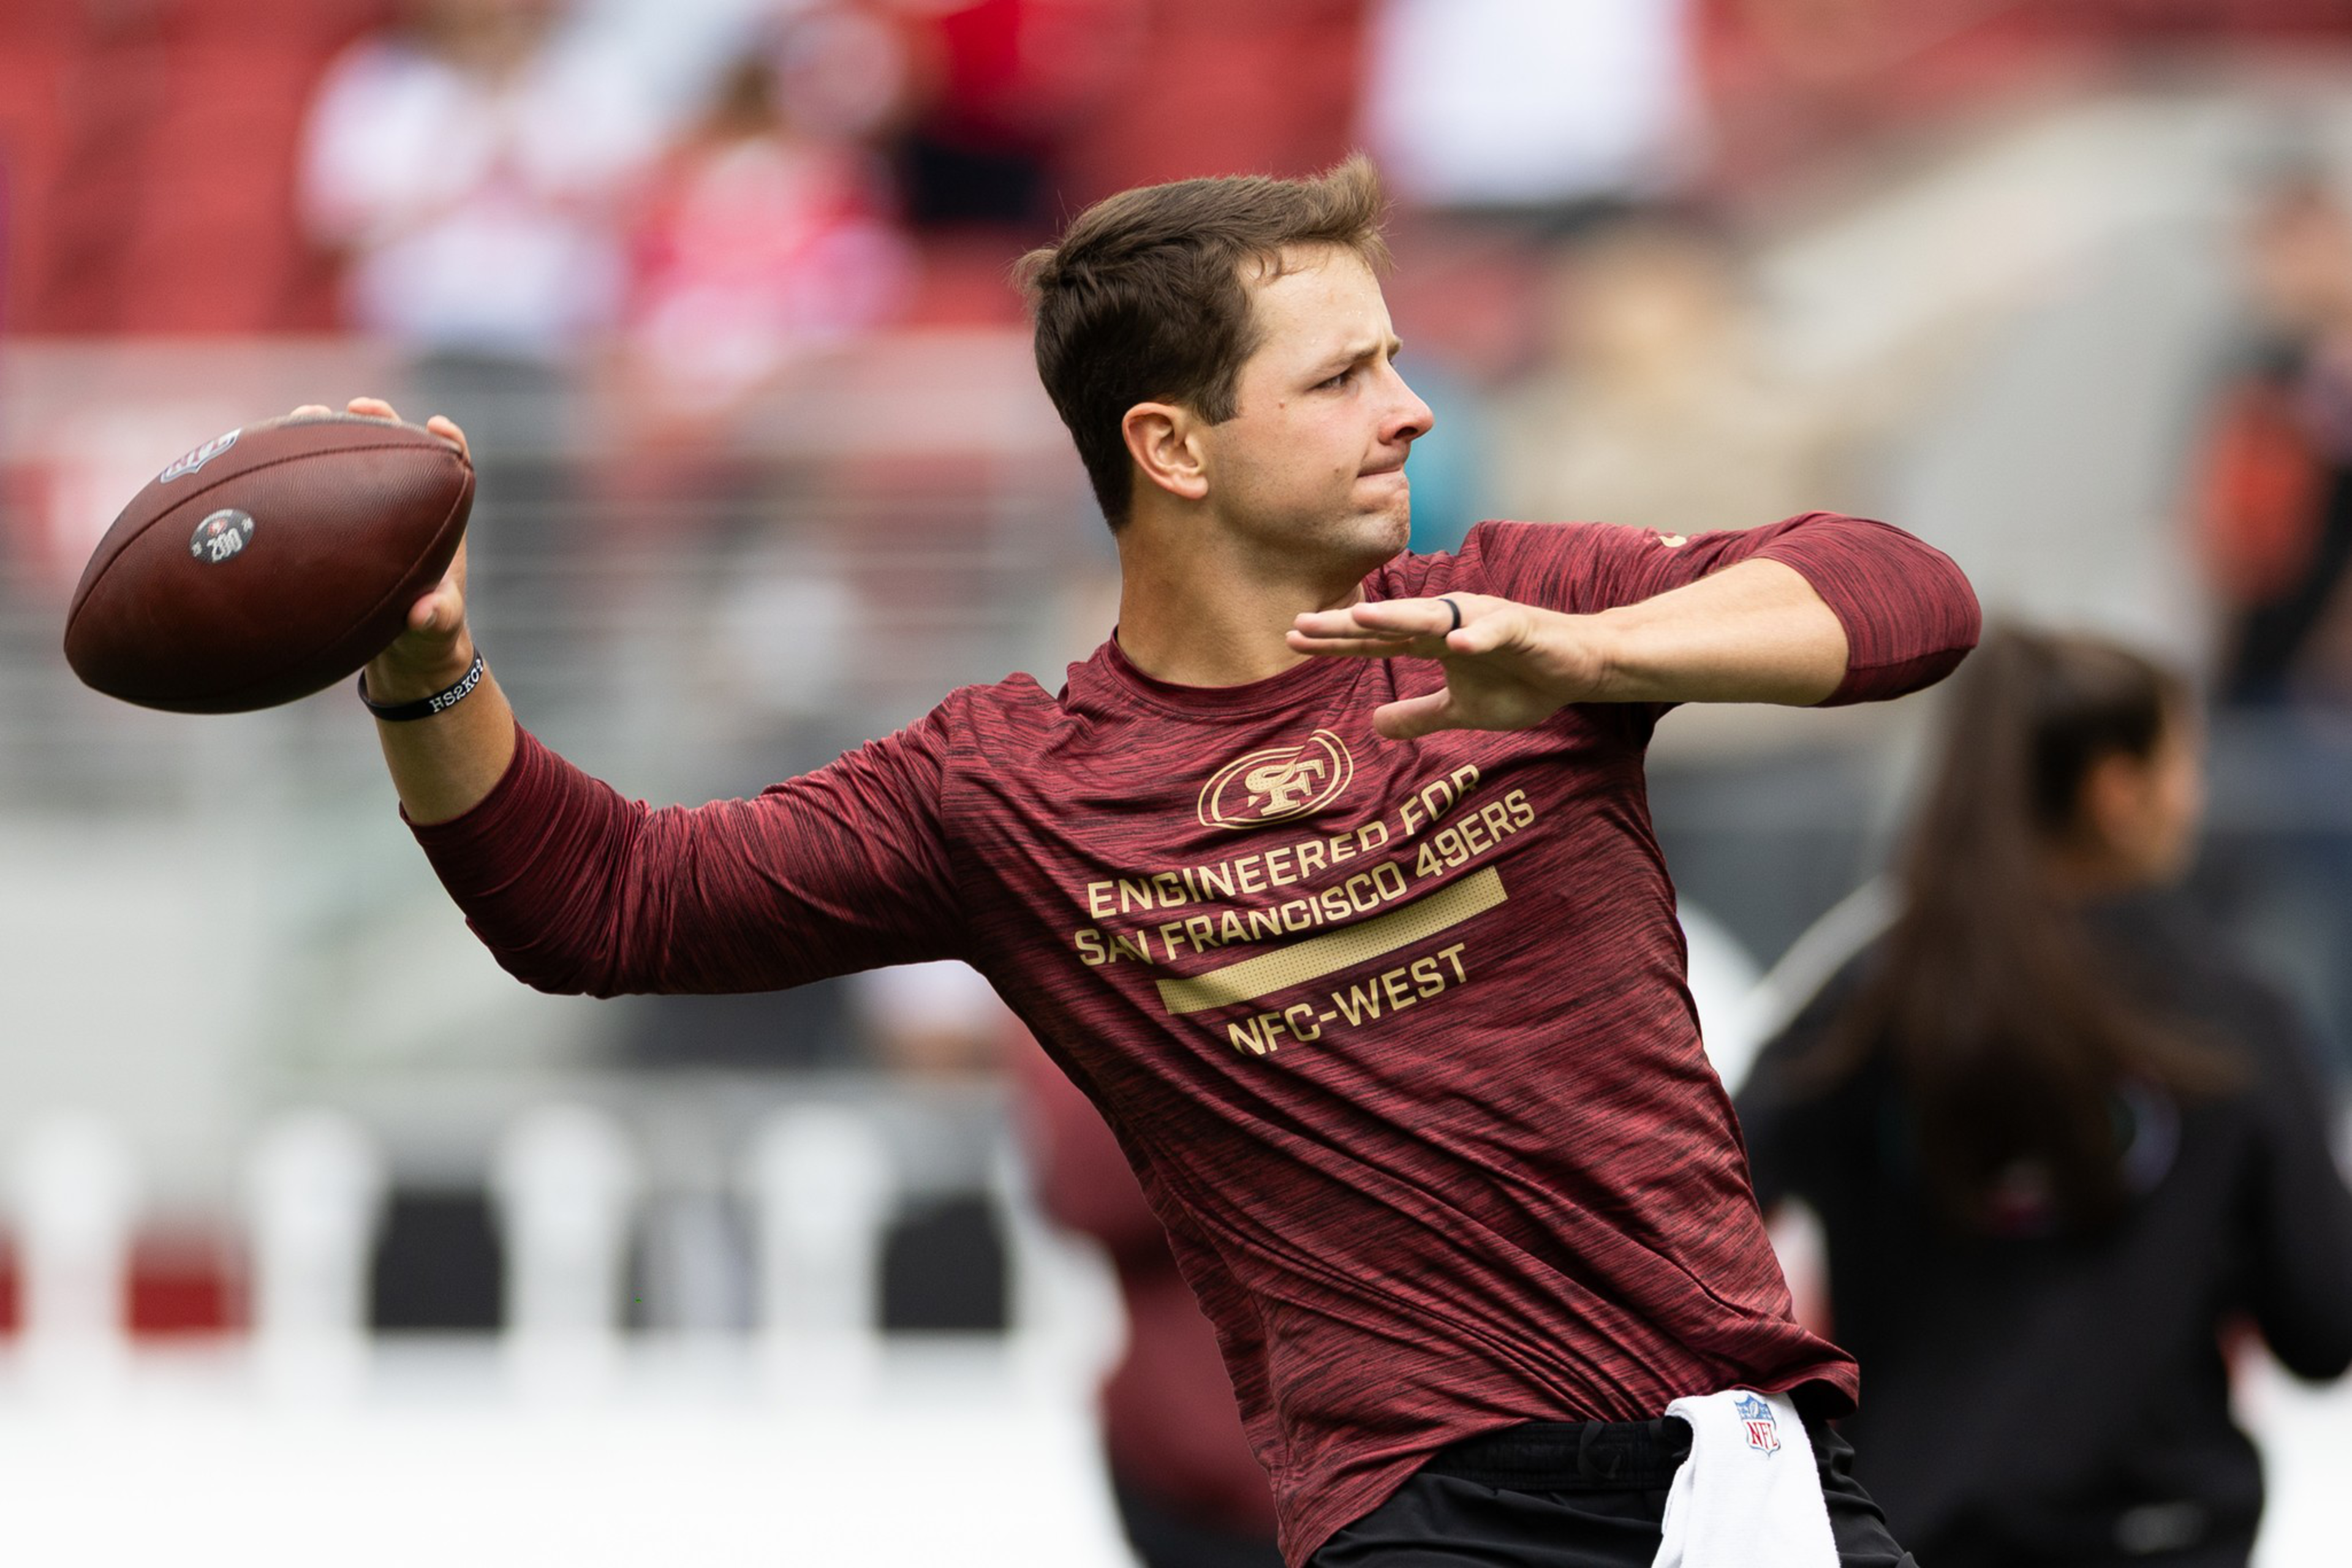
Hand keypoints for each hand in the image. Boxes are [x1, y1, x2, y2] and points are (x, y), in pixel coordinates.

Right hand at [292, 397, 476, 699]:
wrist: (399, 653)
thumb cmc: (427, 636)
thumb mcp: (436, 633)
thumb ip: (437, 623)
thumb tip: (425, 614)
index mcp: (439, 522)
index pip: (453, 468)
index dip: (449, 443)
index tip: (439, 428)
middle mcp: (403, 507)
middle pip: (397, 448)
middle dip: (381, 420)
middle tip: (361, 406)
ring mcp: (365, 511)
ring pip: (350, 459)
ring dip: (331, 432)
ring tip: (307, 415)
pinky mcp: (332, 522)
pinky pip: (313, 489)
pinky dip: (295, 470)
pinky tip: (264, 458)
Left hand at [1287, 593, 1610, 739]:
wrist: (1579, 669)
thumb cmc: (1521, 681)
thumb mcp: (1461, 710)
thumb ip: (1419, 715)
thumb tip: (1373, 725)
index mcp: (1432, 640)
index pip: (1375, 642)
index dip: (1336, 643)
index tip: (1293, 640)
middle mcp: (1449, 622)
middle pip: (1390, 623)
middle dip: (1347, 625)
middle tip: (1301, 625)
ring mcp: (1482, 621)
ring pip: (1434, 617)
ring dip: (1398, 617)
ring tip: (1361, 619)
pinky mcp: (1519, 627)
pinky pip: (1495, 630)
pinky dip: (1477, 636)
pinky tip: (1457, 644)